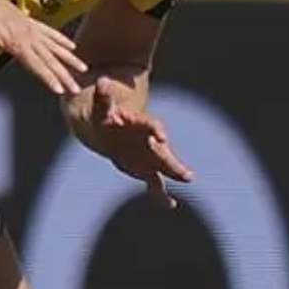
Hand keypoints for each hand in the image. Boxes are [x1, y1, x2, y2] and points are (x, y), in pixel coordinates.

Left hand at [0, 0, 85, 95]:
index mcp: (16, 41)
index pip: (36, 64)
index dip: (48, 78)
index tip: (60, 89)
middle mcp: (27, 34)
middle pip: (50, 58)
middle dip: (64, 74)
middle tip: (76, 88)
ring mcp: (30, 27)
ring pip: (55, 46)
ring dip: (69, 59)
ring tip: (82, 68)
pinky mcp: (29, 22)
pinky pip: (50, 32)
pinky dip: (62, 40)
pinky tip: (71, 46)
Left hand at [71, 79, 194, 206]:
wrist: (103, 127)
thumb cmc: (102, 114)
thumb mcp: (99, 106)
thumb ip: (103, 98)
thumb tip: (102, 82)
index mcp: (137, 122)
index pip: (149, 125)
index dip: (155, 130)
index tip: (160, 137)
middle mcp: (147, 140)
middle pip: (162, 152)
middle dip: (173, 163)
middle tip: (188, 174)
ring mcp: (147, 154)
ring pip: (162, 166)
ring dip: (174, 174)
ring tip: (188, 180)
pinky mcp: (143, 167)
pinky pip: (154, 182)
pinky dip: (160, 195)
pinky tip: (170, 205)